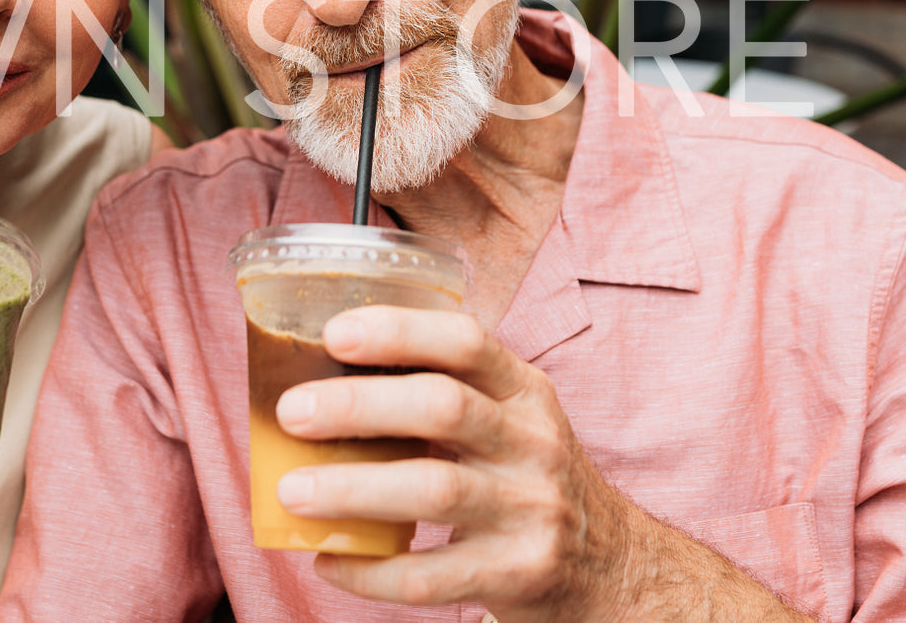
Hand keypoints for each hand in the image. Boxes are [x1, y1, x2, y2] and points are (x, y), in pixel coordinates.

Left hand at [271, 305, 629, 621]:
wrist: (615, 571)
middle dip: (358, 405)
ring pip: (434, 490)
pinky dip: (369, 571)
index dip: (399, 331)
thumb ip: (444, 396)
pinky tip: (326, 559)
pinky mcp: (519, 575)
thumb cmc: (531, 479)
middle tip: (292, 412)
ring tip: (290, 491)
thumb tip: (323, 378)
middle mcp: (535, 444)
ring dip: (351, 489)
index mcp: (525, 393)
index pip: (467, 341)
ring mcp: (532, 511)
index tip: (334, 333)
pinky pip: (431, 575)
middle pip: (443, 408)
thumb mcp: (511, 423)